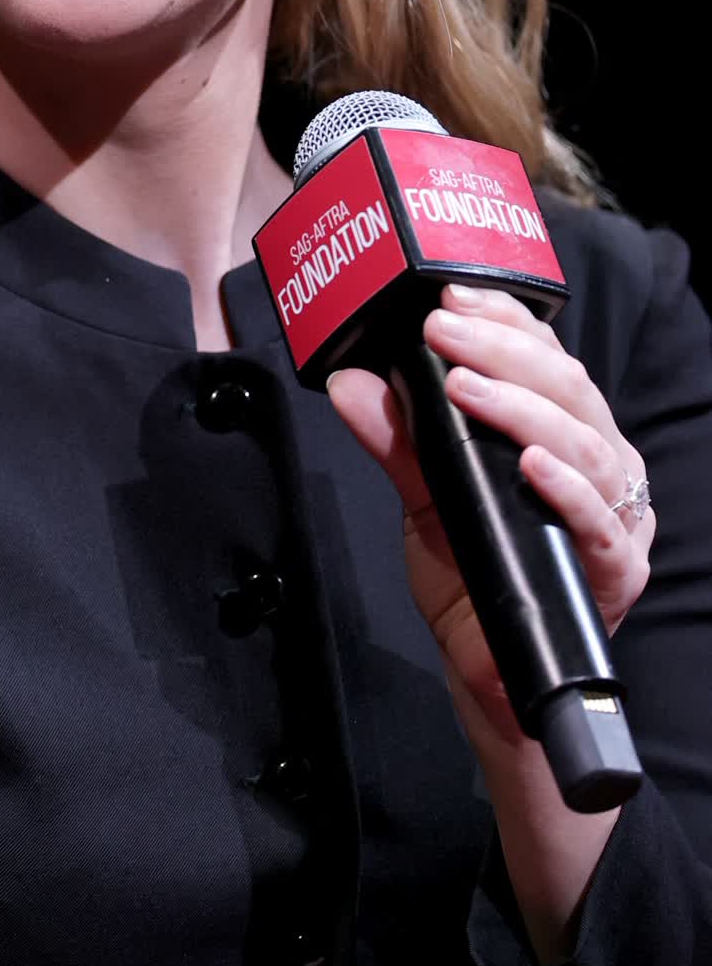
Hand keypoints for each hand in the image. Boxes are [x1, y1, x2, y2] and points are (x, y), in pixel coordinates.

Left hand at [323, 283, 655, 745]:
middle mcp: (599, 466)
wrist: (484, 669)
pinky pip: (600, 522)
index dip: (506, 322)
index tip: (453, 296)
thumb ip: (396, 439)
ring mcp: (614, 518)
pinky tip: (531, 463)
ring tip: (467, 386)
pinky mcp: (613, 570)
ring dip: (523, 408)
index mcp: (564, 434)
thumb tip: (351, 381)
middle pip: (569, 390)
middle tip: (444, 330)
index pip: (547, 360)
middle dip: (504, 352)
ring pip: (587, 445)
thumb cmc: (469, 573)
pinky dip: (567, 487)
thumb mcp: (424, 495)